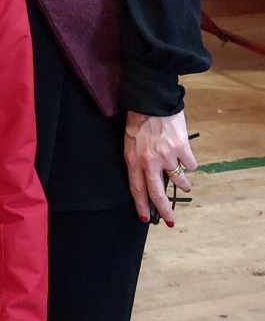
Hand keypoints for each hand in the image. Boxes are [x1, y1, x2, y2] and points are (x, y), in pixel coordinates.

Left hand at [124, 109, 196, 226]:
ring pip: (178, 180)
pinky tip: (187, 159)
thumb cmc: (139, 118)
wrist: (152, 98)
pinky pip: (190, 164)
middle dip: (164, 210)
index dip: (141, 206)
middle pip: (157, 193)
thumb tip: (148, 178)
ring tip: (186, 185)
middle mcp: (149, 161)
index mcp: (133, 160)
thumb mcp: (130, 141)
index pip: (137, 189)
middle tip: (170, 221)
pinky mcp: (182, 147)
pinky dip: (190, 164)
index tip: (145, 218)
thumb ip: (137, 160)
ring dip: (183, 184)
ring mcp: (167, 155)